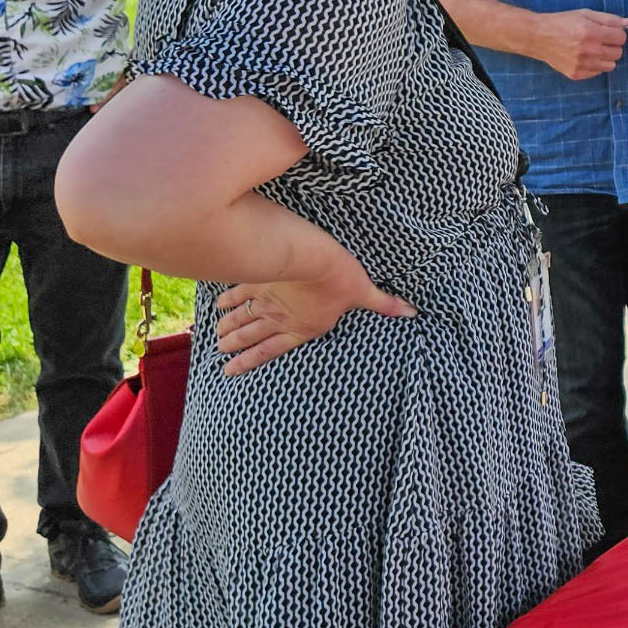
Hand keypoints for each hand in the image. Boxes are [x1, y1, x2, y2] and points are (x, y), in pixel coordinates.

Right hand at [215, 251, 413, 374]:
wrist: (316, 256)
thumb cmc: (342, 277)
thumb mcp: (365, 293)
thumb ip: (384, 304)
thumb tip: (412, 312)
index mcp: (301, 327)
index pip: (269, 350)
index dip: (249, 361)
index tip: (230, 370)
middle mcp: (278, 318)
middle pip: (250, 335)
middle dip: (234, 344)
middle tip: (219, 352)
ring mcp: (265, 299)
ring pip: (240, 317)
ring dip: (227, 327)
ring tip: (215, 336)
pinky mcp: (257, 279)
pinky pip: (238, 292)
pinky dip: (227, 299)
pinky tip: (217, 305)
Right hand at [530, 10, 627, 80]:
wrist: (538, 36)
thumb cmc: (562, 22)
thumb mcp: (585, 14)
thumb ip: (609, 19)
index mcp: (591, 32)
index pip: (621, 38)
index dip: (617, 33)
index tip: (608, 32)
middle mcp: (588, 50)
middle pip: (618, 53)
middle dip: (612, 45)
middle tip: (600, 40)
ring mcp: (581, 64)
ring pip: (610, 65)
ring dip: (605, 57)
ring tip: (593, 49)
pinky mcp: (576, 74)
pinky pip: (597, 72)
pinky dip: (595, 65)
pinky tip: (584, 56)